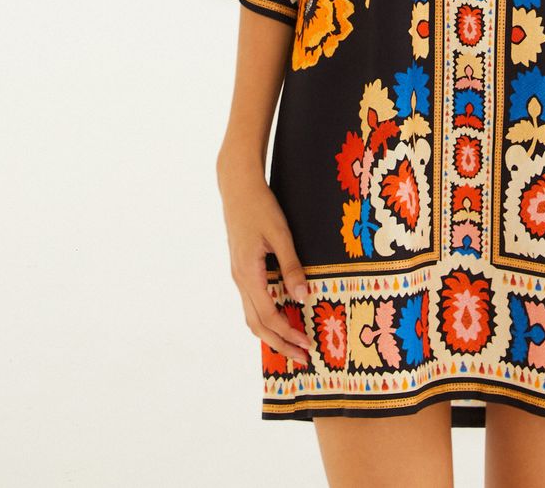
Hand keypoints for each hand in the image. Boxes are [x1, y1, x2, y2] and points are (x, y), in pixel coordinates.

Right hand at [217, 154, 310, 367]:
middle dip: (280, 344)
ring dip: (272, 334)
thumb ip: (291, 266)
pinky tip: (281, 318)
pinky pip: (252, 302)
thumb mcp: (280, 233)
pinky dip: (266, 318)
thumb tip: (304, 297)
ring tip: (293, 344)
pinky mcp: (242, 269)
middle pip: (257, 324)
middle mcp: (240, 280)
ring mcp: (239, 275)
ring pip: (252, 316)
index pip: (268, 316)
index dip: (288, 334)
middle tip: (303, 357)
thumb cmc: (260, 206)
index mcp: (248, 274)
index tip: (307, 346)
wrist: (237, 187)